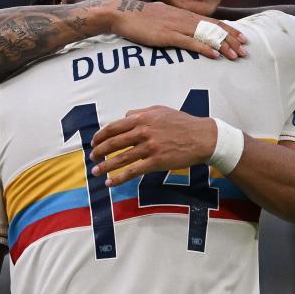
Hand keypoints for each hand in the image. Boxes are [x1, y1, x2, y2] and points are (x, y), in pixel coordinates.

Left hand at [91, 106, 216, 185]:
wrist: (202, 137)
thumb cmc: (182, 123)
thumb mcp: (160, 110)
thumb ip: (140, 112)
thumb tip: (125, 116)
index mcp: (142, 118)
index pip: (114, 127)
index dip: (101, 136)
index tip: (94, 142)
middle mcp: (143, 131)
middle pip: (113, 143)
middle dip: (99, 151)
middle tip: (92, 157)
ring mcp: (149, 147)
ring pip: (120, 158)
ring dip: (105, 166)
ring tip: (95, 171)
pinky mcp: (156, 162)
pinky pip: (132, 171)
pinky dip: (118, 178)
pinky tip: (110, 183)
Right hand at [109, 0, 246, 60]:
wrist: (122, 13)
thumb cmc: (140, 16)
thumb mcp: (162, 15)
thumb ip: (175, 20)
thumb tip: (184, 27)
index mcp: (184, 14)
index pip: (212, 22)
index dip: (229, 30)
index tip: (241, 37)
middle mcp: (184, 18)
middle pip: (214, 28)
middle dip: (231, 39)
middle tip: (245, 49)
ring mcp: (176, 26)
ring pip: (206, 36)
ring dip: (223, 46)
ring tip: (235, 55)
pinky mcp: (167, 35)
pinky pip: (190, 43)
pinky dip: (204, 48)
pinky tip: (214, 54)